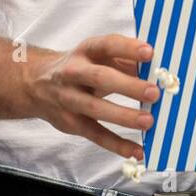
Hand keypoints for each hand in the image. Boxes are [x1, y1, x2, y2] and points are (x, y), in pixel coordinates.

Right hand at [25, 34, 158, 159]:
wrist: (37, 85)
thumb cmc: (81, 67)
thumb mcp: (98, 56)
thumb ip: (126, 60)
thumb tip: (158, 71)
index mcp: (86, 51)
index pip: (107, 45)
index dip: (128, 48)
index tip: (150, 52)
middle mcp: (74, 73)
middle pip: (100, 78)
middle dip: (128, 86)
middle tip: (153, 93)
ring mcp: (69, 99)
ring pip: (95, 109)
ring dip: (123, 116)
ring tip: (148, 121)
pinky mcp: (71, 123)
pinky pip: (95, 134)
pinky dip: (117, 144)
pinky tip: (136, 150)